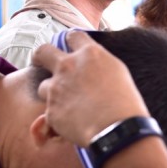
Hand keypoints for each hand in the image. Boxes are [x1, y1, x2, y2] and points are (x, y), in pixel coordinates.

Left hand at [32, 31, 149, 145]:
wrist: (117, 130)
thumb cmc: (126, 104)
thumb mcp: (118, 73)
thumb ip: (100, 64)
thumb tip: (91, 67)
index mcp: (89, 54)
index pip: (73, 36)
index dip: (71, 42)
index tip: (71, 48)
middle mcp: (68, 67)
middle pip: (43, 52)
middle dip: (40, 57)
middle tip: (42, 63)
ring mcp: (56, 89)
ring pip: (43, 86)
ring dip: (52, 93)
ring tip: (68, 105)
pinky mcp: (51, 111)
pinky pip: (49, 113)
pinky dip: (59, 118)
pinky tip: (73, 124)